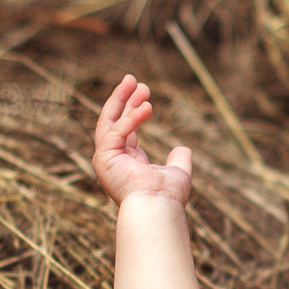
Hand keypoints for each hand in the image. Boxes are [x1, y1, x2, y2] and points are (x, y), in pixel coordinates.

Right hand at [92, 74, 193, 205]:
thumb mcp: (177, 173)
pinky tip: (147, 107)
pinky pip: (116, 132)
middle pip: (112, 121)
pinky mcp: (104, 158)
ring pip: (109, 122)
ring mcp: (106, 159)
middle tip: (133, 79)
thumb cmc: (168, 197)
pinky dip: (131, 119)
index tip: (143, 91)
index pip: (125, 128)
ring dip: (121, 100)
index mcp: (127, 161)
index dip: (132, 108)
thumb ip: (180, 160)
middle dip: (122, 98)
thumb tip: (183, 149)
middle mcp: (113, 159)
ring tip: (135, 82)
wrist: (159, 209)